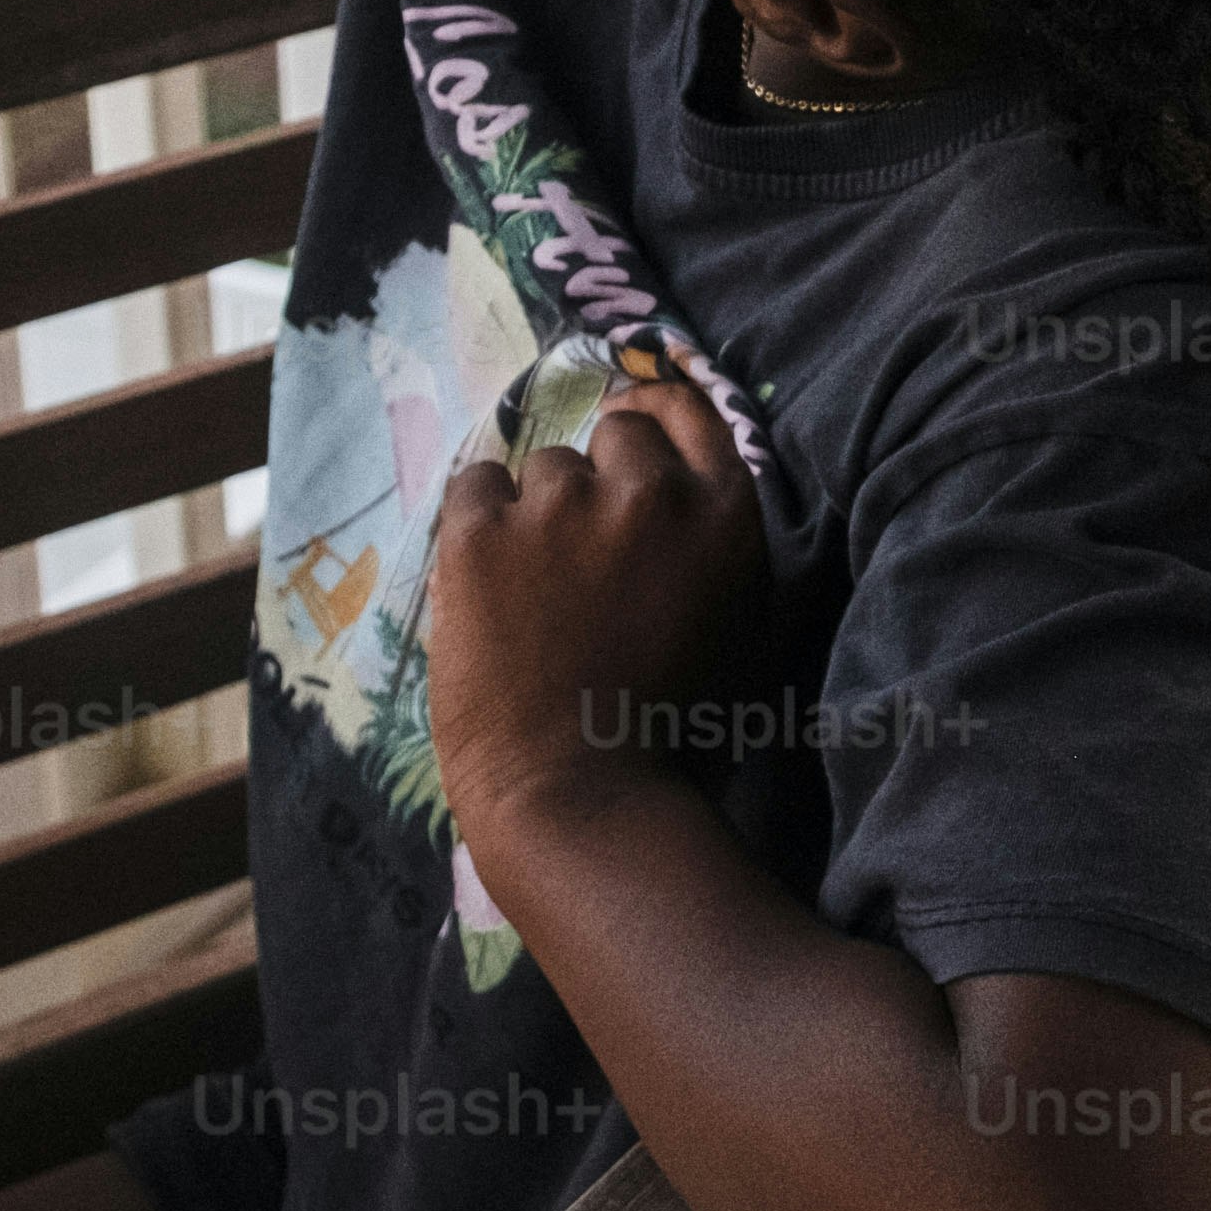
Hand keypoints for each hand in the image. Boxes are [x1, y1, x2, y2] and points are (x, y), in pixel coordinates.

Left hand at [423, 379, 773, 848]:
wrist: (582, 798)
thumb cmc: (674, 738)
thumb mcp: (736, 623)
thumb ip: (711, 545)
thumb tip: (669, 490)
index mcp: (725, 516)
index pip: (691, 412)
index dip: (654, 413)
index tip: (629, 427)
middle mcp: (650, 492)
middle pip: (613, 434)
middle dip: (596, 480)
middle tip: (579, 549)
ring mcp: (560, 507)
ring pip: (540, 468)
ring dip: (536, 510)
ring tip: (529, 587)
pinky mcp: (480, 533)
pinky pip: (474, 486)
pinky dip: (477, 523)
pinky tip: (485, 579)